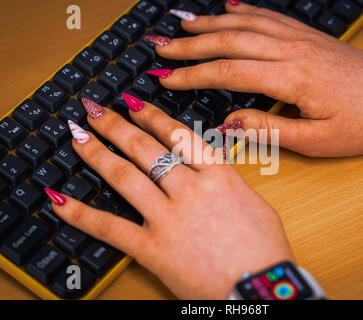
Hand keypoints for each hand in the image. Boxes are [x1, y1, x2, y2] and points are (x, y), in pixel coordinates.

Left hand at [49, 98, 294, 298]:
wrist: (261, 287)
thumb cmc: (266, 250)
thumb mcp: (255, 202)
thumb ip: (227, 181)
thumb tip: (211, 171)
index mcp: (219, 175)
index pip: (178, 135)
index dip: (152, 116)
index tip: (133, 103)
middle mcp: (191, 189)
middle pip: (146, 148)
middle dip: (117, 125)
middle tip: (96, 110)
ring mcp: (169, 217)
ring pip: (126, 176)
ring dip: (98, 153)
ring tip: (78, 137)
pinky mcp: (153, 248)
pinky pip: (110, 227)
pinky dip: (81, 213)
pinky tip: (59, 200)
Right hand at [153, 2, 362, 155]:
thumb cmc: (362, 123)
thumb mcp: (315, 140)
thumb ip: (269, 129)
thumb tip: (230, 122)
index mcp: (291, 78)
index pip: (228, 71)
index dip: (192, 75)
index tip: (166, 78)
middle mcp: (291, 50)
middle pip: (230, 40)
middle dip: (191, 45)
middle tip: (161, 47)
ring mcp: (300, 38)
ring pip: (246, 23)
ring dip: (211, 22)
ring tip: (183, 24)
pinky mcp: (308, 35)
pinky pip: (270, 15)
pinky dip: (244, 10)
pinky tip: (228, 8)